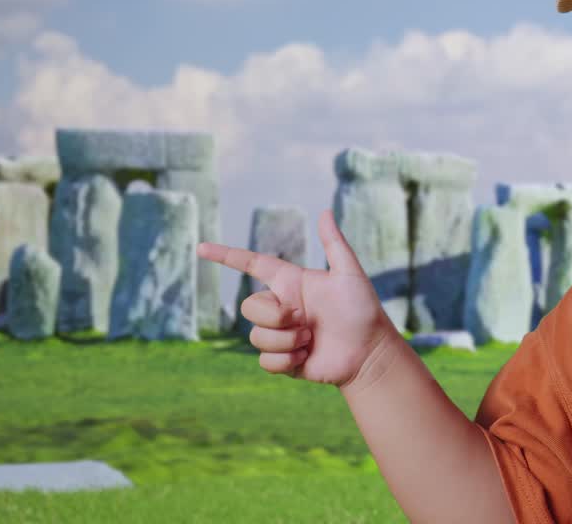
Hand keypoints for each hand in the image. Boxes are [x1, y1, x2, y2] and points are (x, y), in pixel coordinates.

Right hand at [197, 210, 393, 387]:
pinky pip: (265, 360)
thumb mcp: (349, 274)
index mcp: (291, 284)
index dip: (227, 256)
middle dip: (274, 316)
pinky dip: (286, 359)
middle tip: (304, 320)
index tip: (201, 248)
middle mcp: (282, 308)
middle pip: (249, 306)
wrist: (369, 351)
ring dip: (286, 340)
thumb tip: (324, 212)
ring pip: (256, 336)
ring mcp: (280, 334)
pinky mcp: (282, 359)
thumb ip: (334, 244)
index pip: (252, 265)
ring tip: (311, 340)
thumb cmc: (363, 310)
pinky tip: (307, 357)